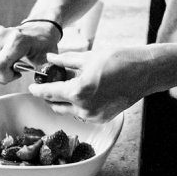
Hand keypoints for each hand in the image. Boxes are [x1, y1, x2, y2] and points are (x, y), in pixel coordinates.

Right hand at [0, 23, 59, 83]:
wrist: (39, 29)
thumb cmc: (43, 45)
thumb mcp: (47, 60)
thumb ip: (43, 74)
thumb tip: (39, 88)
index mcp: (17, 41)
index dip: (5, 77)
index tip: (18, 75)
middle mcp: (0, 36)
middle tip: (12, 73)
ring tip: (6, 66)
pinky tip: (0, 60)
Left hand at [27, 46, 152, 122]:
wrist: (144, 72)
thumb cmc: (119, 61)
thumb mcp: (88, 57)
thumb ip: (66, 61)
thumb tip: (51, 59)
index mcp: (77, 91)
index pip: (49, 93)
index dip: (38, 89)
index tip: (32, 86)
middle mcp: (84, 108)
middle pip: (57, 105)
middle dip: (49, 96)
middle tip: (48, 85)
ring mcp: (94, 116)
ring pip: (70, 111)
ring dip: (64, 101)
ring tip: (66, 86)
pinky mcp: (103, 118)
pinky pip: (83, 113)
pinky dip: (78, 105)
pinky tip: (82, 92)